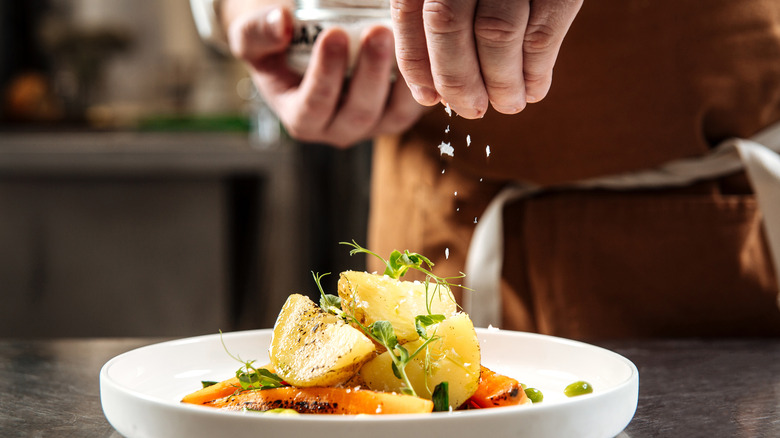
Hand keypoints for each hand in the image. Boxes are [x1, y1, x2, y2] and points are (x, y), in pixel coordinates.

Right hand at [226, 5, 426, 147]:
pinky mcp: (398, 114)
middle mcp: (339, 130)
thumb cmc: (276, 48)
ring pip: (393, 114)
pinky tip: (422, 50)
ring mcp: (373, 125)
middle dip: (370, 72)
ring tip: (403, 37)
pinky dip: (421, 82)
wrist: (305, 51)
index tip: (332, 34)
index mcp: (302, 119)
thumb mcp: (253, 39)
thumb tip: (281, 23)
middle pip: (359, 112)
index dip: (324, 74)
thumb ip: (257, 33)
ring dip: (402, 78)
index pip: (313, 106)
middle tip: (377, 31)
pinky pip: (415, 106)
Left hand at [391, 0, 582, 118]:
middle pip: (447, 25)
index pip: (409, 12)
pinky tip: (535, 89)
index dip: (416, 62)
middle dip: (457, 79)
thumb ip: (441, 22)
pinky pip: (541, 34)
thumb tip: (434, 93)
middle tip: (472, 109)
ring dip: (500, 82)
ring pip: (495, 33)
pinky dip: (536, 71)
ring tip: (508, 103)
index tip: (429, 96)